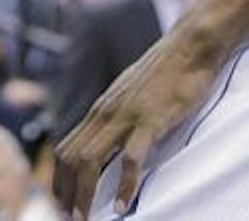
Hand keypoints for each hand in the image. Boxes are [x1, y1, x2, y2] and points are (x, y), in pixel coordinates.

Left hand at [53, 27, 225, 215]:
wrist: (189, 45)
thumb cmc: (165, 73)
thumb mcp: (131, 95)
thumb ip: (118, 117)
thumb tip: (110, 140)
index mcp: (100, 110)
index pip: (66, 148)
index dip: (59, 178)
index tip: (61, 202)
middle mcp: (106, 113)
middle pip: (70, 157)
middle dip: (65, 191)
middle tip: (67, 218)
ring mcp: (126, 116)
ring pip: (91, 158)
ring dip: (84, 192)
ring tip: (84, 219)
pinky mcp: (151, 120)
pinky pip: (132, 157)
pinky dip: (124, 184)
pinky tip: (121, 205)